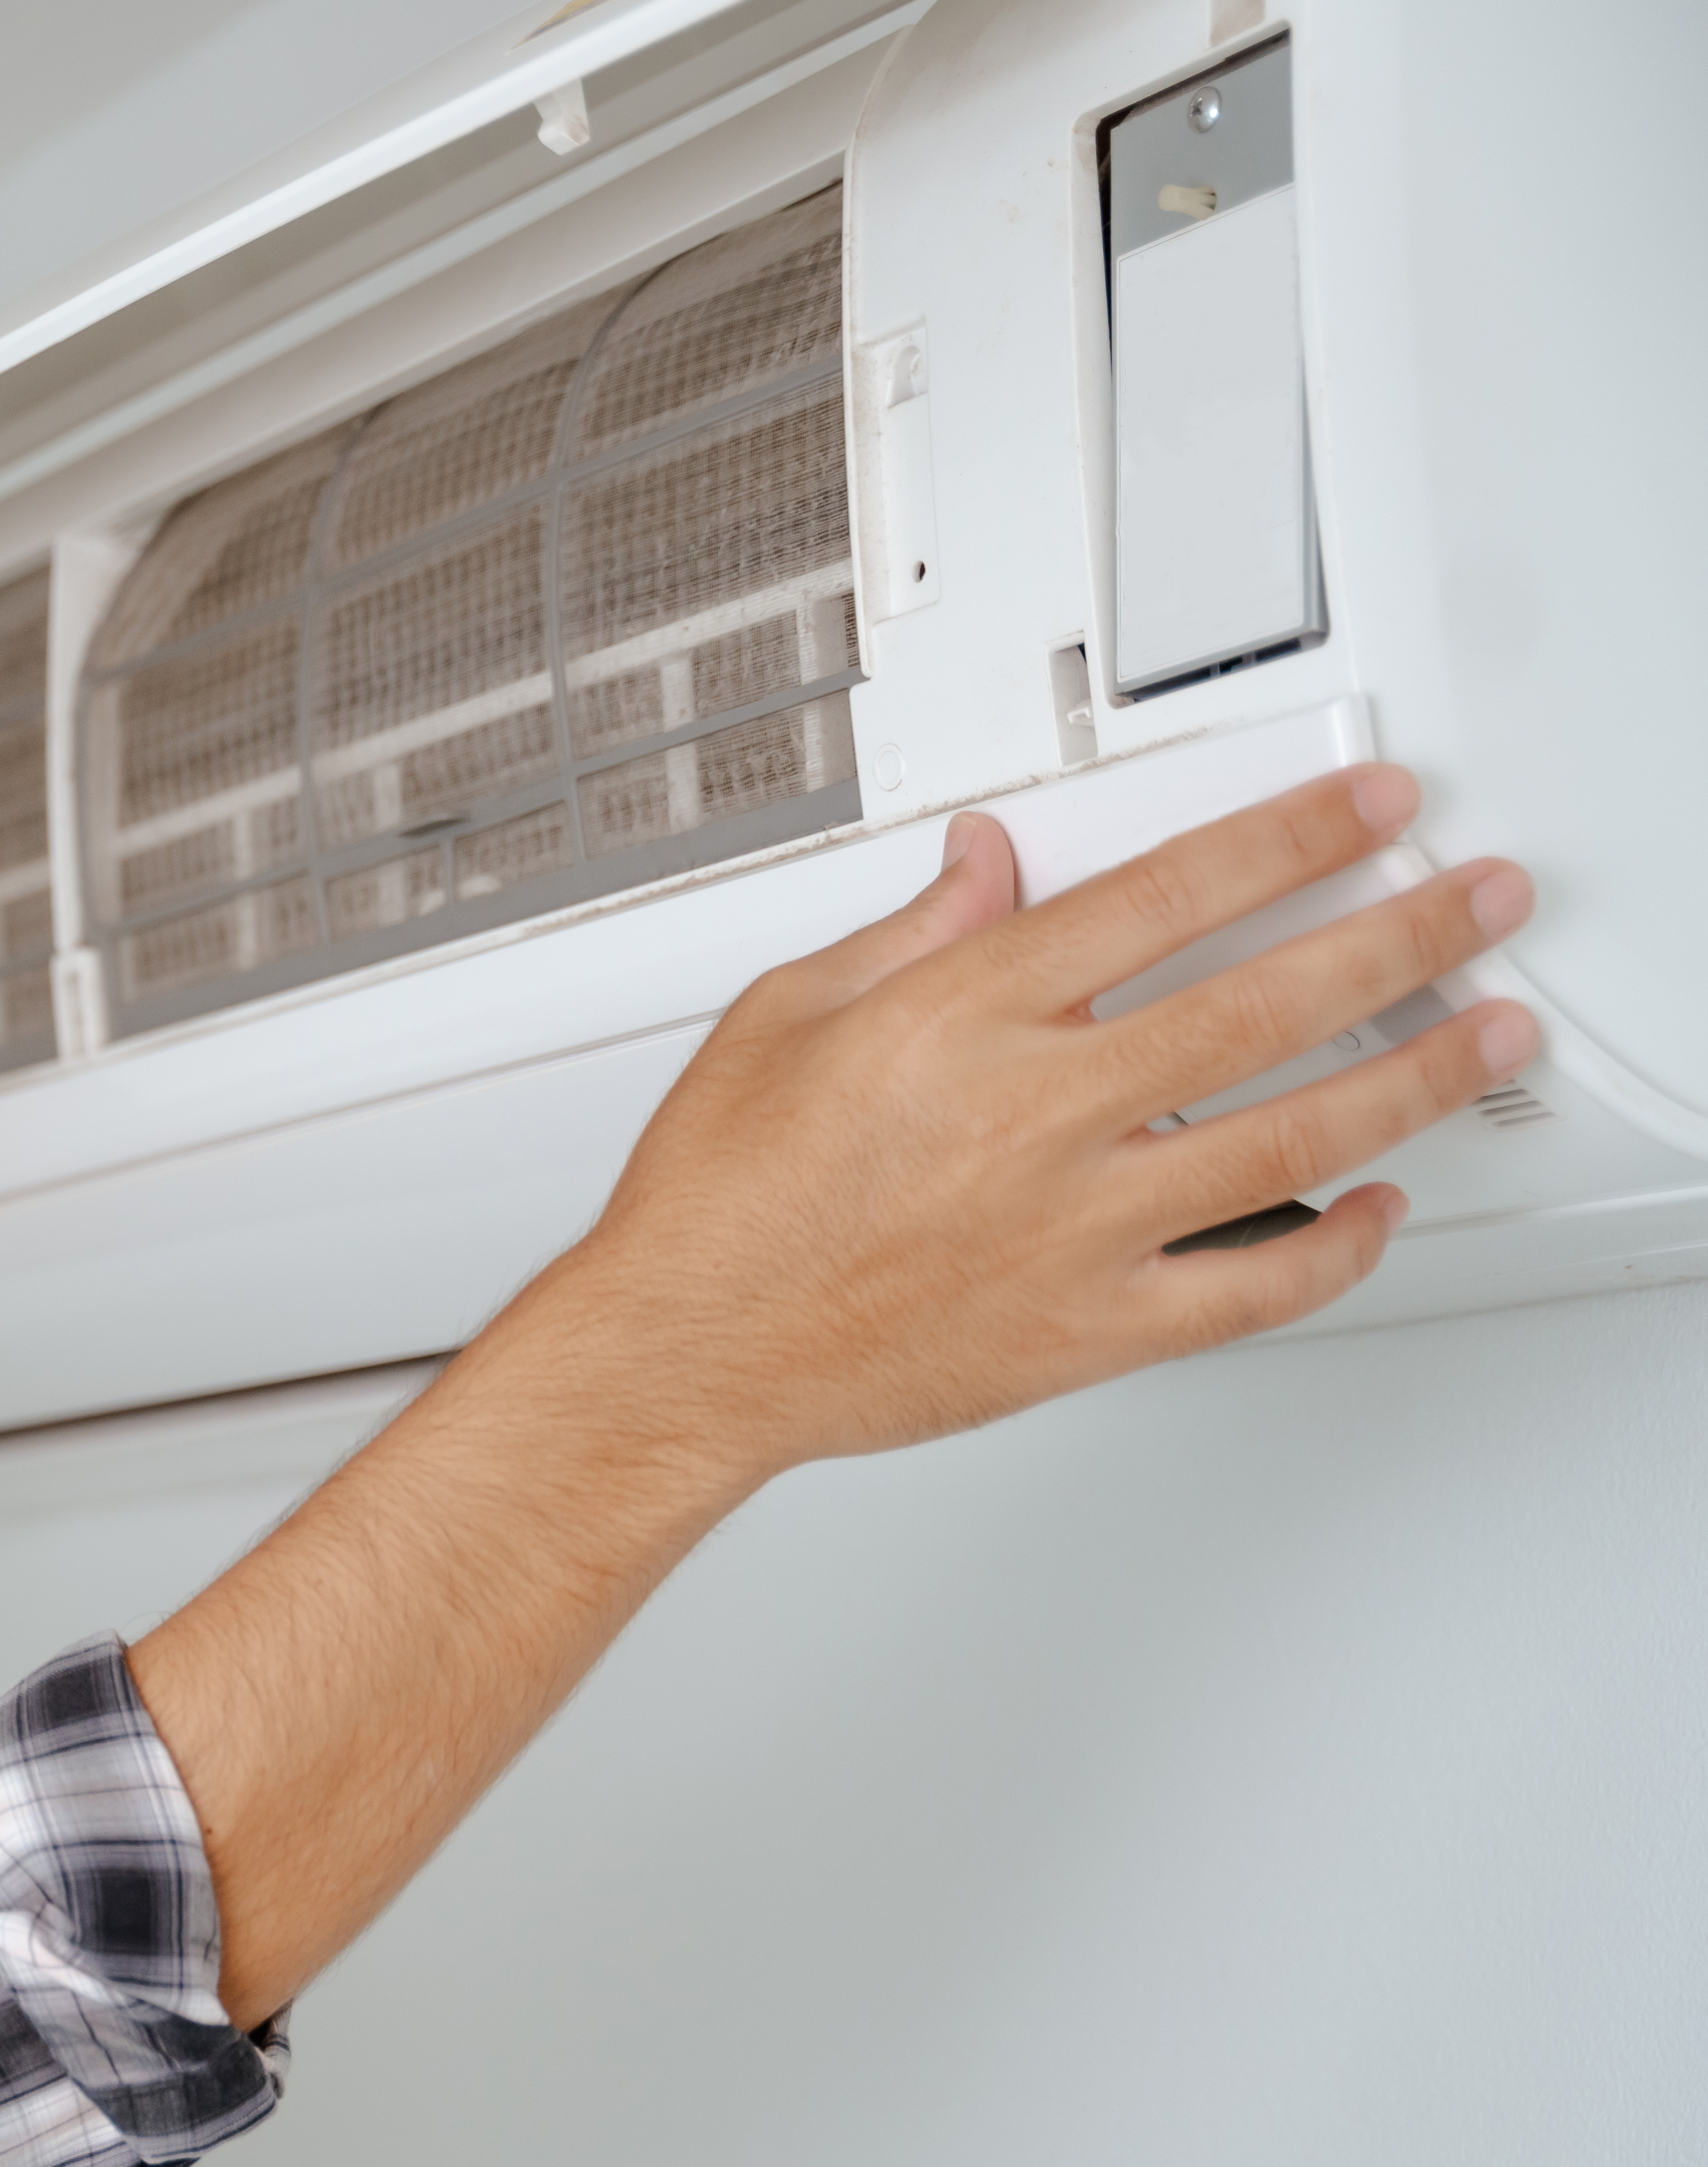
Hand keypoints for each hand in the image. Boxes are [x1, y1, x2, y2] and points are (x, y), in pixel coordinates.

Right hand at [538, 760, 1537, 1491]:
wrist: (681, 1354)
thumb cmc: (716, 1205)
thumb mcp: (781, 1019)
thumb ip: (904, 937)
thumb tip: (983, 870)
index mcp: (964, 1018)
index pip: (1170, 895)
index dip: (1292, 839)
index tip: (1369, 812)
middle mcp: (1038, 1113)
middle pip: (1266, 1002)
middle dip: (1400, 938)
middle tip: (1478, 903)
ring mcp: (1074, 1226)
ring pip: (1292, 1137)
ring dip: (1413, 1079)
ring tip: (1486, 1035)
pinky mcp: (1084, 1327)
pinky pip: (1248, 1290)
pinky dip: (1333, 1251)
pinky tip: (1378, 1213)